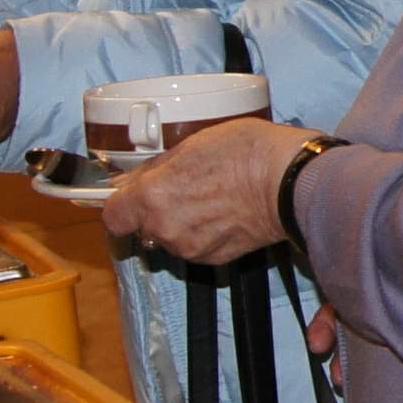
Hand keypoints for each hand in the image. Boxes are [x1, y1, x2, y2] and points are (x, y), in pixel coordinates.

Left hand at [105, 114, 308, 263]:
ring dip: (180, 222)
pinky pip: (194, 247)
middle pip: (143, 226)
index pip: (113, 216)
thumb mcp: (191, 144)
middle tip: (182, 187)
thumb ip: (155, 168)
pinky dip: (203, 234)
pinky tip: (223, 213)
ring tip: (209, 197)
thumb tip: (132, 181)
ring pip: (169, 238)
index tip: (132, 195)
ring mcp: (189, 248)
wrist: (288, 183)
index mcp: (152, 198)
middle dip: (156, 210)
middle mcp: (165, 229)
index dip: (122, 204)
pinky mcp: (213, 259)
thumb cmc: (246, 153)